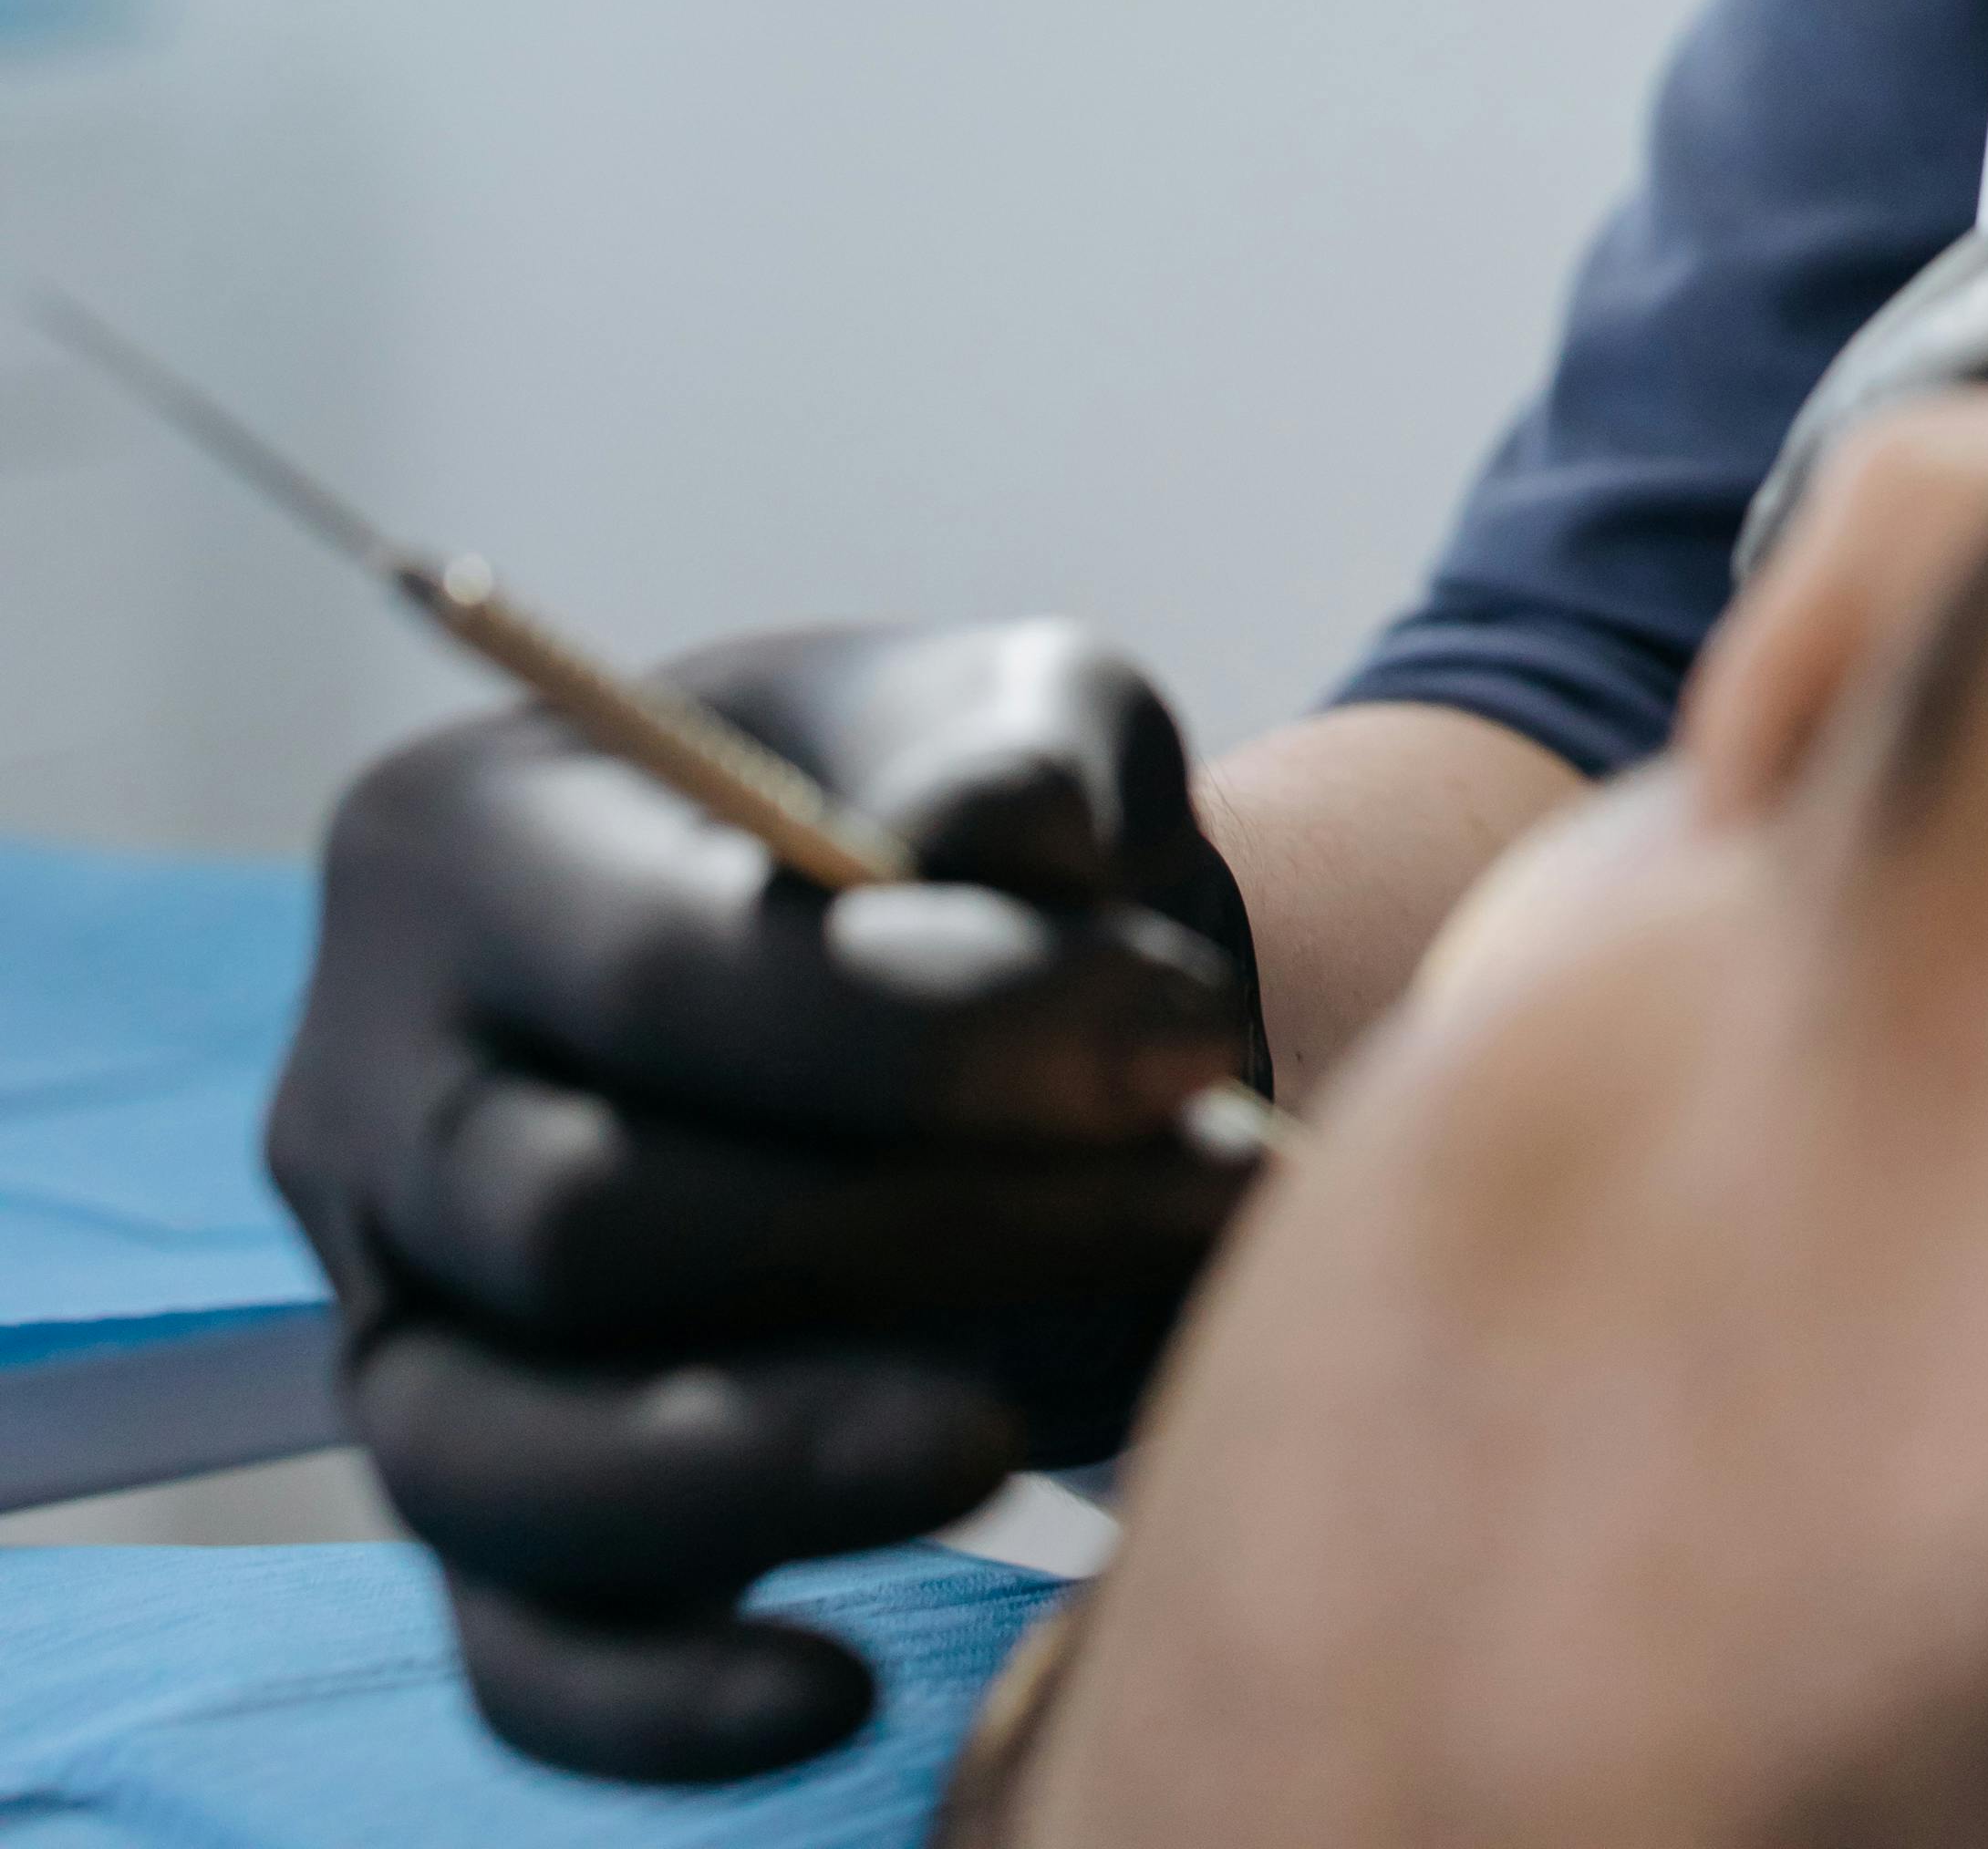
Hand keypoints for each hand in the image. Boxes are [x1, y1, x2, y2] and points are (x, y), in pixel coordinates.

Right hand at [266, 622, 1266, 1790]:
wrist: (967, 974)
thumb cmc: (973, 825)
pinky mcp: (468, 1504)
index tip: (1178, 1045)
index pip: (658, 974)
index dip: (918, 1032)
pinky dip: (659, 1704)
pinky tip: (840, 1689)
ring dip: (779, 1468)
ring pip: (501, 1459)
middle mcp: (376, 1082)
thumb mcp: (1023, 706)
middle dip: (914, 1239)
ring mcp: (396, 1312)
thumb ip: (1014, 746)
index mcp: (473, 840)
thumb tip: (1001, 844)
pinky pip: (513, 1652)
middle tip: (1187, 1206)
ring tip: (1014, 1436)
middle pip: (585, 1224)